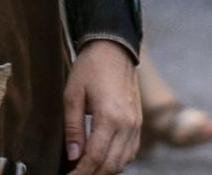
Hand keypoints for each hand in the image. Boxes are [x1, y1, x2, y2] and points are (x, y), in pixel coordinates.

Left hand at [62, 40, 140, 173]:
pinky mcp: (138, 123)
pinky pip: (131, 152)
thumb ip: (73, 127)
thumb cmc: (90, 68)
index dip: (81, 173)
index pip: (95, 157)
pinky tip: (103, 160)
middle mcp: (127, 125)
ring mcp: (136, 125)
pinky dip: (118, 161)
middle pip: (111, 165)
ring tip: (86, 170)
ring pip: (123, 162)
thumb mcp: (72, 94)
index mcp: (110, 117)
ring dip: (105, 170)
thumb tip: (73, 156)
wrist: (114, 50)